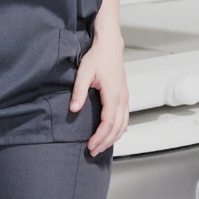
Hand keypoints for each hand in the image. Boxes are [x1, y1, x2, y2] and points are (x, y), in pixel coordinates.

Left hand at [72, 29, 128, 154]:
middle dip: (106, 142)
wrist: (110, 46)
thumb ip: (79, 92)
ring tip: (100, 147)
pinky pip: (125, 118)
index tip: (90, 145)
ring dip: (113, 138)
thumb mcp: (83, 73)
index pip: (109, 122)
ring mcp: (125, 97)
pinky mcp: (124, 96)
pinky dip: (119, 130)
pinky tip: (112, 136)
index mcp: (113, 94)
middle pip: (117, 127)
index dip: (100, 137)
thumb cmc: (97, 57)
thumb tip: (73, 110)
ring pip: (123, 125)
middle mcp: (122, 98)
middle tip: (93, 152)